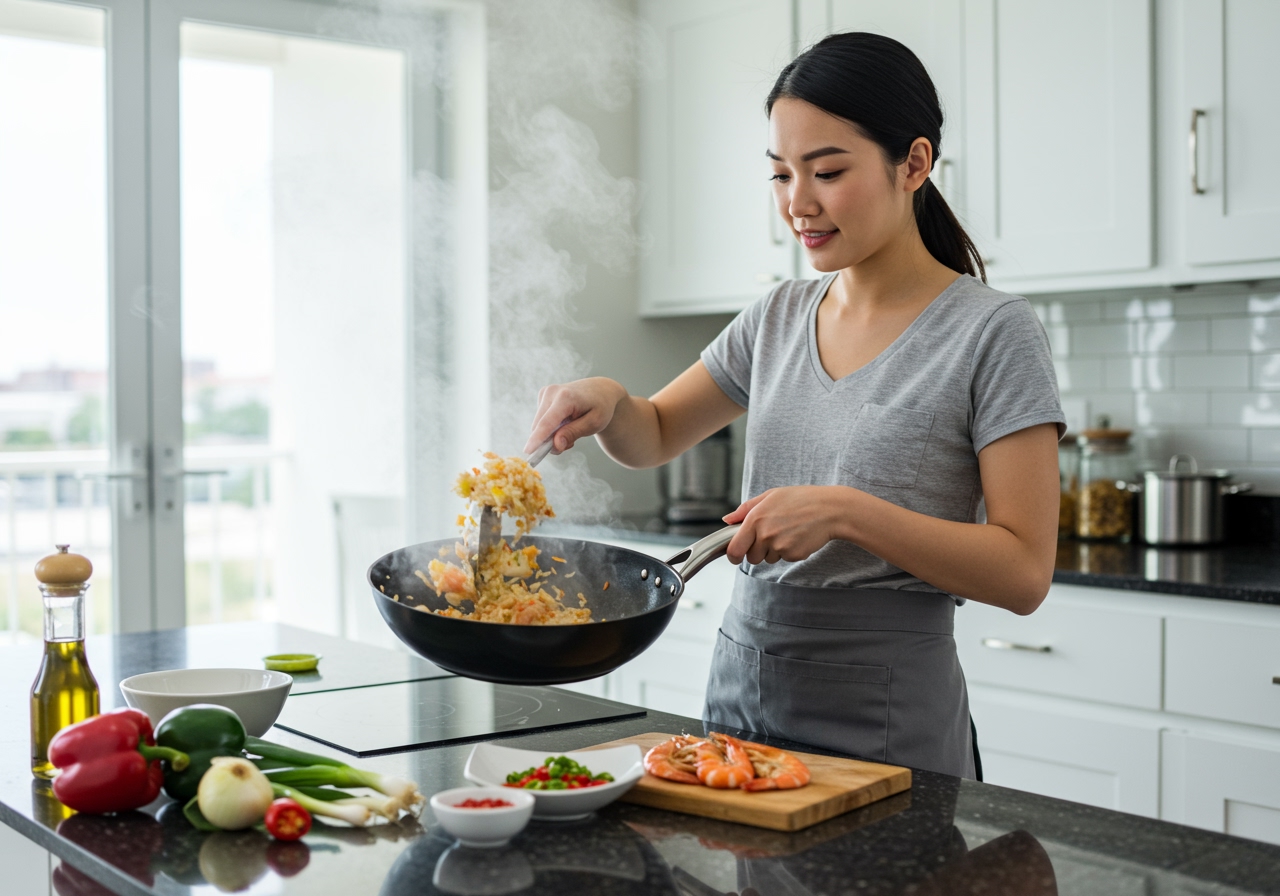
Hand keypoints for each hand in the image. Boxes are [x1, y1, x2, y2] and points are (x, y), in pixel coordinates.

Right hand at [523, 378, 628, 455]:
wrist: (600, 390)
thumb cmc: (600, 407)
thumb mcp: (594, 423)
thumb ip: (573, 433)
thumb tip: (555, 445)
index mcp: (565, 397)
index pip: (547, 422)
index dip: (537, 439)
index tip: (528, 452)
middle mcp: (551, 392)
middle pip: (540, 427)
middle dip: (550, 441)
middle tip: (570, 444)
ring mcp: (545, 393)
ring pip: (538, 425)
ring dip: (551, 435)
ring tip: (572, 430)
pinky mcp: (542, 396)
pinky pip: (540, 421)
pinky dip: (550, 428)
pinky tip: (565, 423)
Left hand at [722, 486, 850, 564]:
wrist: (829, 509)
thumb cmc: (800, 499)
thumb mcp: (770, 495)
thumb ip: (745, 509)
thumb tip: (727, 520)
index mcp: (755, 519)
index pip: (735, 549)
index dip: (733, 555)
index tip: (736, 556)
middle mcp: (765, 535)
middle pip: (751, 558)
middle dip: (757, 551)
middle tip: (771, 535)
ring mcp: (779, 546)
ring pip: (768, 559)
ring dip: (774, 550)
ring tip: (788, 531)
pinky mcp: (793, 555)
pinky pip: (784, 559)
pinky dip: (789, 551)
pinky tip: (798, 536)